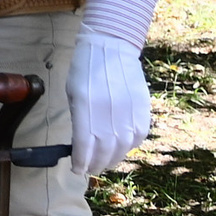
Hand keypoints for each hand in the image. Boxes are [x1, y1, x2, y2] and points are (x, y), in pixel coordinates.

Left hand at [67, 31, 152, 175]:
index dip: (81, 162)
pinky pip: (139, 134)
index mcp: (85, 104)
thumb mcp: (72, 93)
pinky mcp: (142, 106)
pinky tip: (121, 147)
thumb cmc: (85, 69)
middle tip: (91, 169)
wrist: (111, 45)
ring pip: (123, 146)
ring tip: (105, 162)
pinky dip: (130, 146)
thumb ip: (78, 120)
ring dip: (113, 159)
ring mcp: (128, 108)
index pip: (84, 144)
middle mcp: (108, 109)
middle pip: (105, 149)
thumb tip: (82, 146)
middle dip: (97, 164)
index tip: (77, 170)